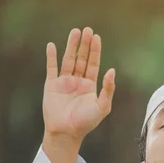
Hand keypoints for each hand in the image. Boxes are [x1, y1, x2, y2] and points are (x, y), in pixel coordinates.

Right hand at [43, 27, 115, 144]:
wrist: (66, 132)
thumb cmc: (86, 122)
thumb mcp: (102, 106)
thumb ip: (108, 89)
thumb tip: (112, 70)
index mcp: (90, 86)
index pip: (93, 64)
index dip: (95, 51)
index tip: (96, 37)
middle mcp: (77, 82)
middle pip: (82, 59)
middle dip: (84, 45)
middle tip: (87, 30)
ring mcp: (64, 83)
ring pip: (68, 60)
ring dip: (71, 46)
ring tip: (75, 32)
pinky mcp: (51, 85)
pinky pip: (51, 68)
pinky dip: (51, 57)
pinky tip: (52, 46)